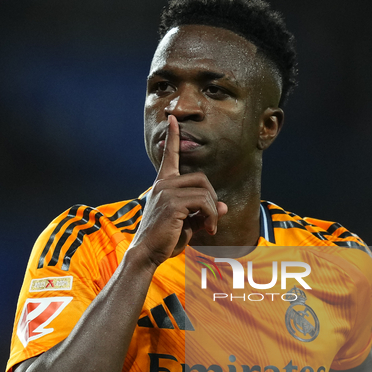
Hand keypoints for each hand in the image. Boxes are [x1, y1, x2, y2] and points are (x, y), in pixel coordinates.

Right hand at [131, 115, 226, 265]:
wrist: (147, 253)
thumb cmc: (164, 240)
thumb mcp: (187, 224)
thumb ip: (203, 212)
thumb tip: (223, 206)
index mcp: (163, 185)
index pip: (169, 157)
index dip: (173, 137)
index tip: (173, 119)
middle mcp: (163, 184)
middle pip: (202, 178)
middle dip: (212, 199)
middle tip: (211, 219)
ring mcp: (167, 191)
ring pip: (205, 192)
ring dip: (213, 211)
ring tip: (210, 228)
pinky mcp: (173, 202)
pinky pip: (204, 203)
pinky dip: (211, 216)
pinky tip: (208, 229)